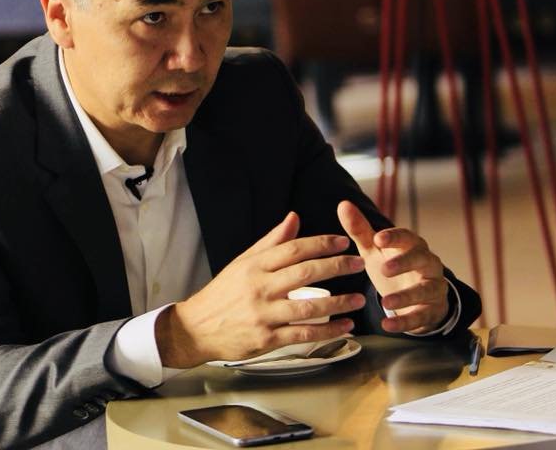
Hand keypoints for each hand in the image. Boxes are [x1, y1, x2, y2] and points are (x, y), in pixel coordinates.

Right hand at [156, 212, 366, 367]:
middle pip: (305, 272)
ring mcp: (263, 314)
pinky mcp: (266, 339)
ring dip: (339, 302)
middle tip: (359, 263)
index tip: (343, 242)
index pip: (294, 249)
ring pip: (308, 306)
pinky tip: (344, 326)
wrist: (196, 328)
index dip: (322, 244)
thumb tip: (294, 217)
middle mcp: (259, 287)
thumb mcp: (243, 262)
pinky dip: (327, 331)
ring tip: (359, 298)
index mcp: (255, 265)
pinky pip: (303, 334)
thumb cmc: (223, 293)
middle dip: (337, 266)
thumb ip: (272, 241)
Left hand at [337, 201, 448, 333]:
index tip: (378, 238)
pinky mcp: (432, 310)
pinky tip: (388, 326)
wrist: (416, 298)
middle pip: (422, 258)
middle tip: (383, 269)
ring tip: (386, 303)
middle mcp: (428, 263)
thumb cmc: (393, 267)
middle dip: (404, 263)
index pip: (406, 236)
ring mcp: (433, 287)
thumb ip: (360, 230)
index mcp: (412, 245)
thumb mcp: (375, 251)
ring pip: (426, 289)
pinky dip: (405, 322)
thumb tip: (343, 204)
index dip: (394, 237)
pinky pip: (421, 316)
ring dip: (407, 296)